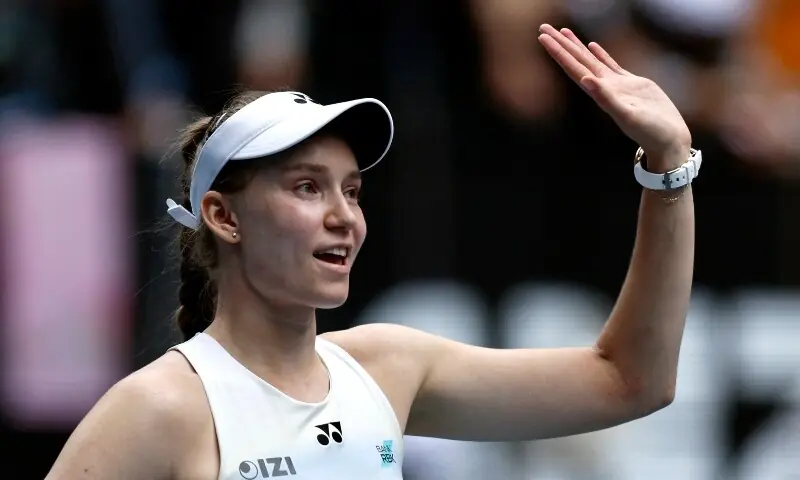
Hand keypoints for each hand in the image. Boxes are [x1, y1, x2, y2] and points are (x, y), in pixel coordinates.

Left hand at [538, 24, 691, 166]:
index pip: (574, 68)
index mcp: (600, 94)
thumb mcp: (628, 115)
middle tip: (544, 27)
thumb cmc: (650, 133)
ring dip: (576, 46)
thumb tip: (586, 81)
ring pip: (591, 60)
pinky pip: (610, 65)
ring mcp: (617, 85)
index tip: (543, 37)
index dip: (558, 53)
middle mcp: (604, 88)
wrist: (667, 141)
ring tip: (563, 31)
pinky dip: (600, 54)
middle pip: (578, 60)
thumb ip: (607, 99)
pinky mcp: (631, 84)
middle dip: (561, 44)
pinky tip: (592, 46)